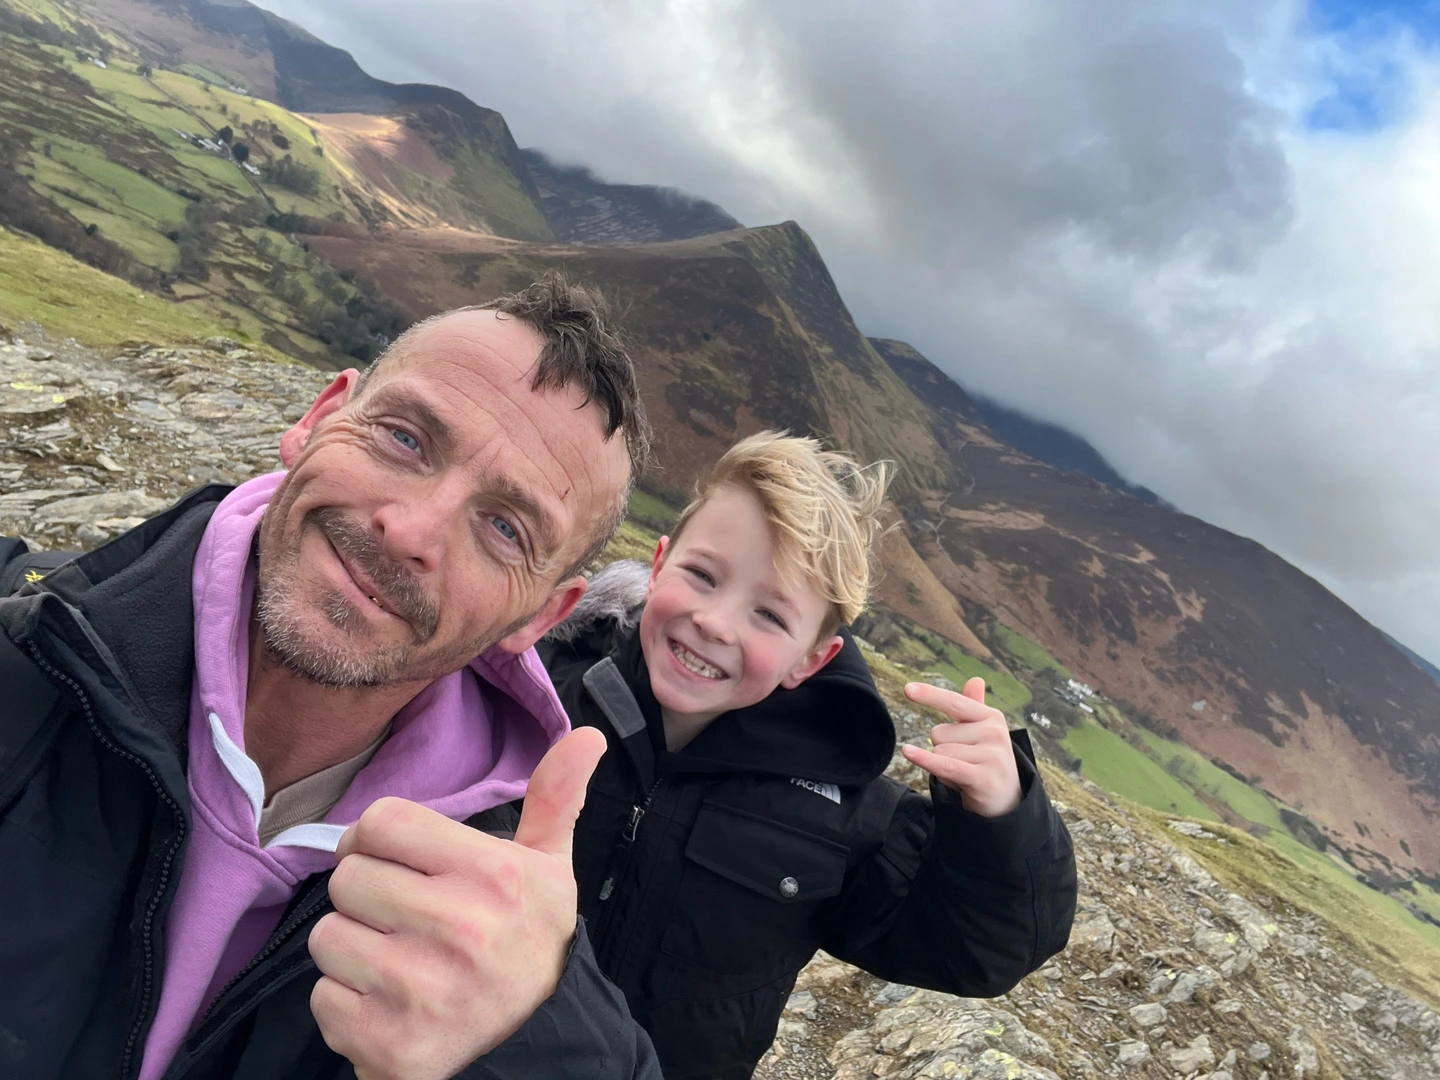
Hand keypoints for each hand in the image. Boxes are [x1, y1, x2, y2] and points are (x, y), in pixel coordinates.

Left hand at [308, 726, 607, 1079]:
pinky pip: (322, 1000)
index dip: (377, 839)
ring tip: (397, 959)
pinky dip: (346, 1004)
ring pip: (327, 937)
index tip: (395, 860)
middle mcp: (458, 928)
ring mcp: (421, 989)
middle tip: (404, 916)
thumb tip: (588, 734)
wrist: (533, 1042)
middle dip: (368, 895)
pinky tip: (388, 1003)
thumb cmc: (526, 940)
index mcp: (493, 875)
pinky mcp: (389, 1043)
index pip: (381, 822)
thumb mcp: (548, 867)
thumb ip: (556, 796)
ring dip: (352, 949)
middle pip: (347, 877)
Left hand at [900, 678, 1021, 816]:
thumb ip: (974, 707)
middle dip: (943, 750)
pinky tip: (908, 752)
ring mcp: (992, 755)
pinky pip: (944, 764)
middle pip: (939, 733)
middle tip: (964, 764)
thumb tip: (976, 679)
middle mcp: (994, 733)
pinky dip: (925, 759)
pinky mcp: (983, 777)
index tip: (907, 689)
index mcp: (992, 717)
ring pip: (939, 752)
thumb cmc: (986, 762)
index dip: (930, 695)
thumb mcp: (982, 733)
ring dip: (944, 768)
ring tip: (965, 776)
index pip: (954, 703)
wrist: (1006, 802)